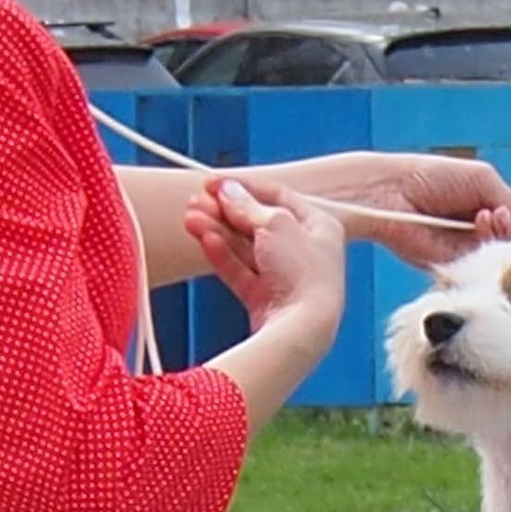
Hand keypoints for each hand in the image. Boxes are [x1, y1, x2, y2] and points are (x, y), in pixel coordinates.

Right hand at [185, 179, 345, 331]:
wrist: (301, 329)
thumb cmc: (303, 273)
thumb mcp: (275, 225)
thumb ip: (247, 207)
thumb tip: (228, 190)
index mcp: (320, 226)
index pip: (279, 197)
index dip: (245, 187)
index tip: (215, 182)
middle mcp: (305, 251)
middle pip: (258, 222)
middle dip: (225, 211)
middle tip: (195, 201)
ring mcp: (285, 276)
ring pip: (245, 247)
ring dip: (217, 230)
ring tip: (190, 218)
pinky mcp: (266, 299)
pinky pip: (241, 271)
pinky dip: (222, 255)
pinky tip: (204, 238)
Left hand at [290, 151, 510, 267]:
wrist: (390, 193)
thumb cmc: (433, 177)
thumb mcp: (483, 182)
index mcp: (493, 207)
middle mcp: (484, 233)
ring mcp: (470, 252)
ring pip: (505, 258)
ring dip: (508, 240)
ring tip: (493, 218)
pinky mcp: (454, 268)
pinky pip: (482, 270)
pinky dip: (489, 254)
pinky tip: (483, 230)